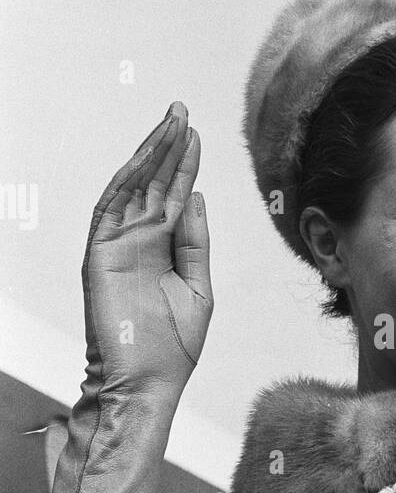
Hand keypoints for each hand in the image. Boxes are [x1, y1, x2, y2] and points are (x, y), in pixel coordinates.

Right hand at [83, 102, 212, 399]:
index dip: (185, 165)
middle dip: (168, 147)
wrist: (149, 382)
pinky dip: (126, 181)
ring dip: (149, 155)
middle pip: (154, 183)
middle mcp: (140, 240)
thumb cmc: (174, 345)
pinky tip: (145, 157)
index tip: (197, 134)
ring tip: (170, 123)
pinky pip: (111, 208)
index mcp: (165, 248)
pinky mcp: (100, 255)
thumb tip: (198, 196)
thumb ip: (195, 242)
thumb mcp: (198, 286)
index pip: (175, 195)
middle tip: (181, 111)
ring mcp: (118, 246)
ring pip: (133, 188)